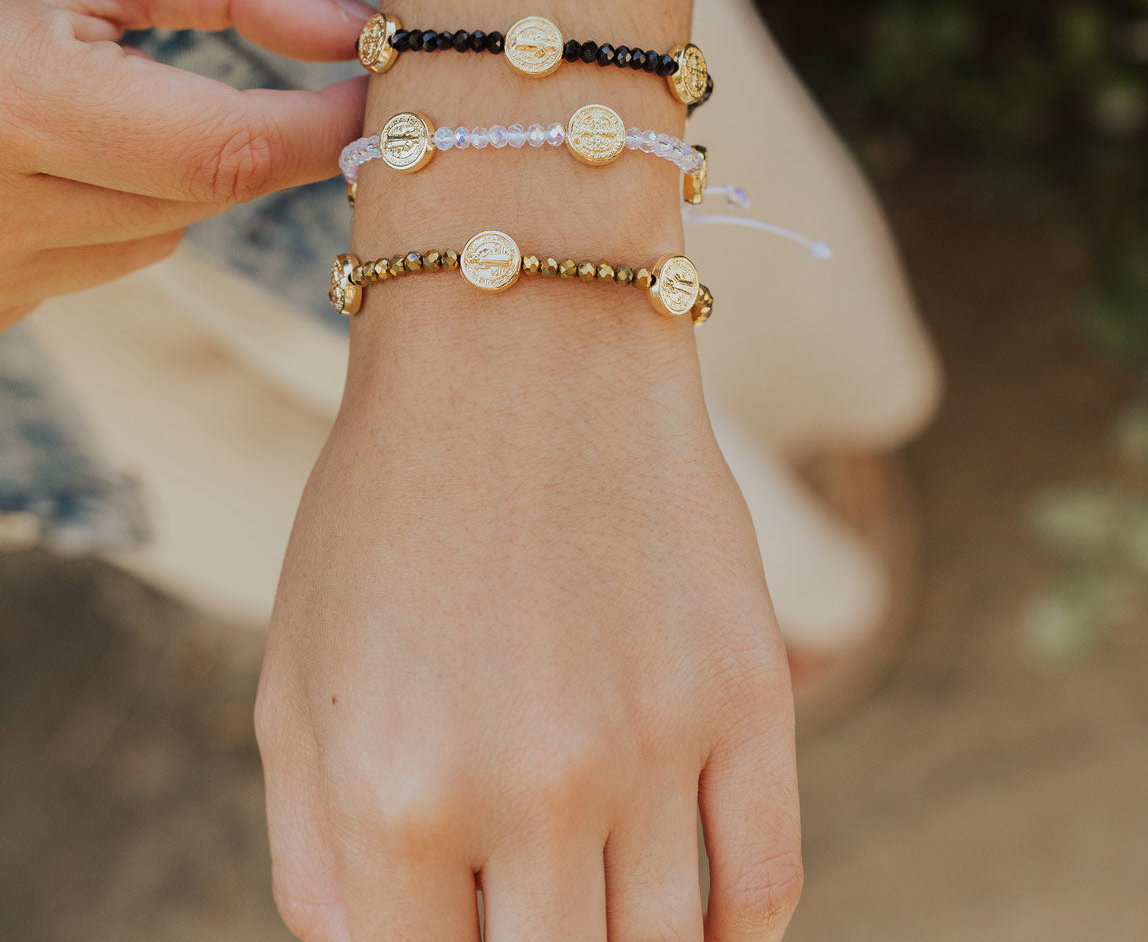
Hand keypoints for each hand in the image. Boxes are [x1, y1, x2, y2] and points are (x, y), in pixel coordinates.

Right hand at [0, 0, 369, 329]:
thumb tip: (361, 31)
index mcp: (20, 109)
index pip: (230, 148)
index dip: (330, 128)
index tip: (398, 101)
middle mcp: (1, 210)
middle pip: (208, 197)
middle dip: (262, 140)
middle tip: (292, 84)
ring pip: (168, 234)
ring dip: (184, 175)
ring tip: (122, 103)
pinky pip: (112, 259)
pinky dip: (126, 208)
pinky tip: (74, 156)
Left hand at [256, 294, 803, 940]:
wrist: (519, 348)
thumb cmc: (392, 508)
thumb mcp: (300, 678)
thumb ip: (318, 857)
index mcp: (392, 796)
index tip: (470, 927)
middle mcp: (527, 786)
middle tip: (531, 908)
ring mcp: (652, 737)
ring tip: (601, 904)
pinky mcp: (745, 687)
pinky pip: (764, 881)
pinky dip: (733, 933)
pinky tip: (696, 916)